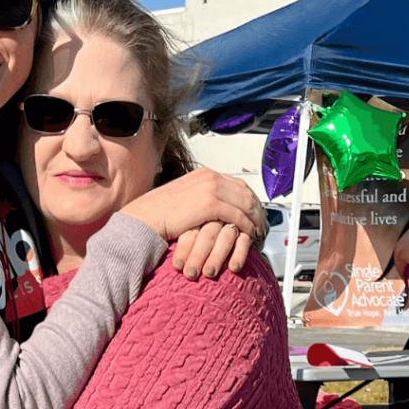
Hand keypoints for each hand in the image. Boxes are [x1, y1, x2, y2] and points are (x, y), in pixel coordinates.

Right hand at [119, 168, 262, 266]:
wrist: (146, 217)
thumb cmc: (160, 212)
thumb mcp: (185, 197)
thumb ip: (202, 197)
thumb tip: (216, 207)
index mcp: (204, 174)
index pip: (237, 183)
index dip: (250, 198)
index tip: (256, 211)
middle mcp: (209, 177)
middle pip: (244, 191)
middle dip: (257, 208)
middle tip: (262, 222)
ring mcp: (210, 189)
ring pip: (244, 203)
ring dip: (254, 218)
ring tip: (258, 231)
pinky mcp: (210, 204)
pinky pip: (236, 215)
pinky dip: (246, 225)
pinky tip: (248, 234)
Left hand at [171, 220, 253, 278]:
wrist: (226, 225)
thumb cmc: (193, 230)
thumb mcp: (182, 227)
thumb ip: (177, 236)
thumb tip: (153, 252)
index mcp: (196, 212)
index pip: (190, 230)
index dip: (183, 249)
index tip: (177, 267)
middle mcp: (214, 216)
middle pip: (206, 234)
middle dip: (198, 255)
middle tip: (190, 274)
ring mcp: (231, 221)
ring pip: (224, 238)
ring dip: (216, 257)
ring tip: (208, 274)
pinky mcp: (246, 230)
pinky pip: (243, 241)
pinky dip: (239, 254)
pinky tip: (234, 268)